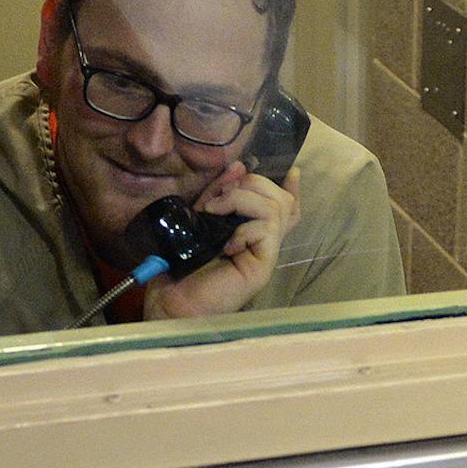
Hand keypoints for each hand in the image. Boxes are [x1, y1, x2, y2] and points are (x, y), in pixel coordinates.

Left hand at [145, 163, 302, 319]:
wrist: (173, 301)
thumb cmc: (181, 265)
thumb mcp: (198, 217)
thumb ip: (217, 194)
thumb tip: (239, 166)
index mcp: (249, 232)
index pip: (284, 209)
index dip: (290, 189)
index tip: (294, 172)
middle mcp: (262, 242)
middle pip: (281, 199)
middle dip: (252, 184)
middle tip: (220, 198)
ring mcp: (265, 254)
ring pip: (274, 207)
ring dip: (240, 200)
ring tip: (214, 213)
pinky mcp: (263, 266)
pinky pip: (266, 228)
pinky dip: (243, 228)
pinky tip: (226, 244)